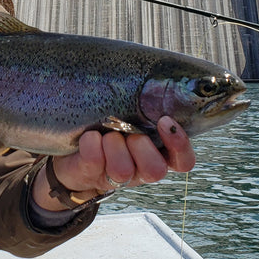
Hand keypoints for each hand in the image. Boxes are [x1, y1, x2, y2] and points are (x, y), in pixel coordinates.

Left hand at [32, 116, 195, 210]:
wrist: (75, 146)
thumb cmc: (114, 121)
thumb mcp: (135, 111)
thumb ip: (150, 103)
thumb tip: (158, 81)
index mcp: (159, 154)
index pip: (183, 161)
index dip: (179, 145)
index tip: (165, 121)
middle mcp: (141, 170)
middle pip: (155, 170)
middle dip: (141, 146)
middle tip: (129, 132)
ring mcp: (115, 177)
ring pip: (123, 170)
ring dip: (115, 146)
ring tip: (107, 134)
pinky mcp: (89, 175)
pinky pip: (94, 162)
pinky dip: (92, 144)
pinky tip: (89, 136)